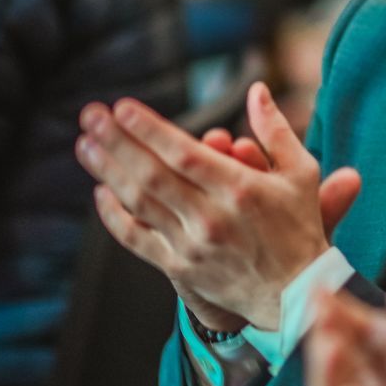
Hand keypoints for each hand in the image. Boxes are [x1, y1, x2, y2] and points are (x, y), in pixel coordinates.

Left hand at [76, 81, 361, 330]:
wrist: (295, 296)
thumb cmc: (299, 229)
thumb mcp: (300, 173)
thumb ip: (275, 130)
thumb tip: (257, 89)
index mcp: (241, 190)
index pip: (184, 154)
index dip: (149, 129)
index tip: (122, 107)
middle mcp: (212, 217)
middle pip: (153, 174)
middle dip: (117, 141)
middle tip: (90, 115)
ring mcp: (192, 245)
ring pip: (140, 203)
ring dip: (108, 171)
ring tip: (85, 144)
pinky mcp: (181, 268)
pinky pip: (138, 240)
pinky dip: (115, 218)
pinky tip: (100, 193)